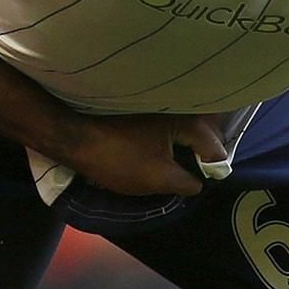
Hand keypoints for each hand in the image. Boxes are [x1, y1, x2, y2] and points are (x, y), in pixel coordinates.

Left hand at [64, 114, 228, 197]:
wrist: (74, 136)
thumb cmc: (119, 158)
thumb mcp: (158, 179)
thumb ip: (187, 182)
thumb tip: (199, 183)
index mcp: (187, 120)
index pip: (215, 147)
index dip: (213, 169)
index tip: (204, 183)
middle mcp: (178, 106)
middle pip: (202, 134)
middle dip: (200, 155)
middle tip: (193, 176)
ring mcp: (160, 105)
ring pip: (184, 129)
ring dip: (184, 147)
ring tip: (177, 167)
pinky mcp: (143, 108)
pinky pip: (168, 125)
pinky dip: (168, 139)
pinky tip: (159, 154)